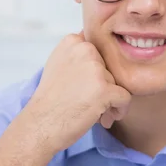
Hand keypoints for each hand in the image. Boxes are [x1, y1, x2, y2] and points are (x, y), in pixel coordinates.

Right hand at [22, 31, 131, 153]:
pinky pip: (125, 97)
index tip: (85, 86)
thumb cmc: (50, 99)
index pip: (101, 51)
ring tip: (93, 111)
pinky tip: (105, 118)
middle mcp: (85, 49)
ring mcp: (95, 69)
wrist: (40, 124)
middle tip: (88, 101)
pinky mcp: (104, 89)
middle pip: (110, 67)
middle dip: (105, 85)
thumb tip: (97, 47)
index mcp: (73, 41)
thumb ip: (78, 52)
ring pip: (118, 82)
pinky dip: (120, 110)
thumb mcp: (58, 63)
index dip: (96, 71)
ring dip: (110, 99)